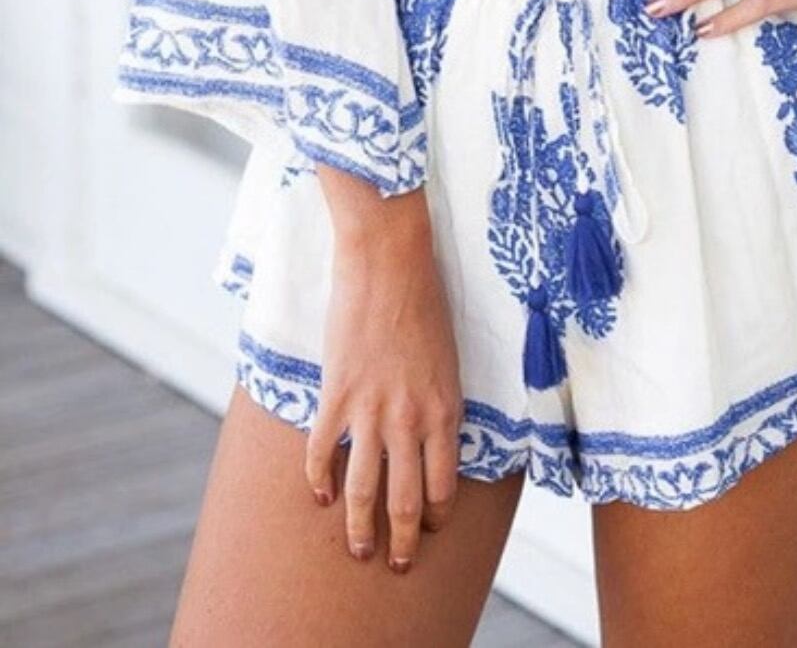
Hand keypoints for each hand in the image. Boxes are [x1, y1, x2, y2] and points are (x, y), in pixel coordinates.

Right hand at [303, 210, 463, 573]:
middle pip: (405, 501)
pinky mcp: (337, 395)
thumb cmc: (425, 300)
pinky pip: (323, 454)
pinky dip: (319, 481)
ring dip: (361, 528)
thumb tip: (431, 437)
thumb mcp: (447, 360)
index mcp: (445, 410)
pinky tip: (321, 497)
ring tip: (359, 549)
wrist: (389, 262)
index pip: (443, 485)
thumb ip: (438, 402)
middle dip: (401, 541)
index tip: (428, 527)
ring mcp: (372, 411)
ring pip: (365, 491)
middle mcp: (411, 421)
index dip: (435, 515)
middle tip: (395, 562)